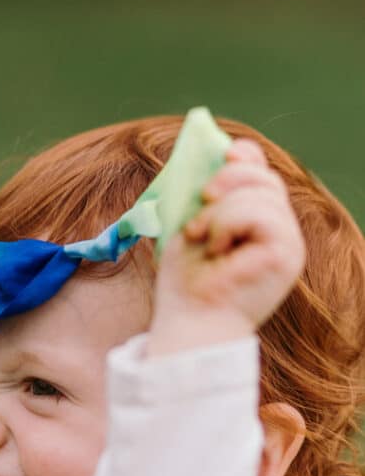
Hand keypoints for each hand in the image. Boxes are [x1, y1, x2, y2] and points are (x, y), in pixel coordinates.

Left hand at [148, 140, 305, 354]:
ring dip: (220, 211)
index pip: (264, 177)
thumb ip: (208, 198)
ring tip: (202, 240)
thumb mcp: (192, 229)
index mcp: (261, 227)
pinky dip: (227, 223)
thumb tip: (216, 153)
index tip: (224, 154)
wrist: (189, 322)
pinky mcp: (287, 254)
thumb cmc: (187, 285)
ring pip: (260, 193)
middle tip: (200, 205)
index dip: (246, 158)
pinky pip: (259, 213)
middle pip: (266, 178)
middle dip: (228, 179)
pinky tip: (216, 249)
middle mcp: (281, 234)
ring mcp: (289, 244)